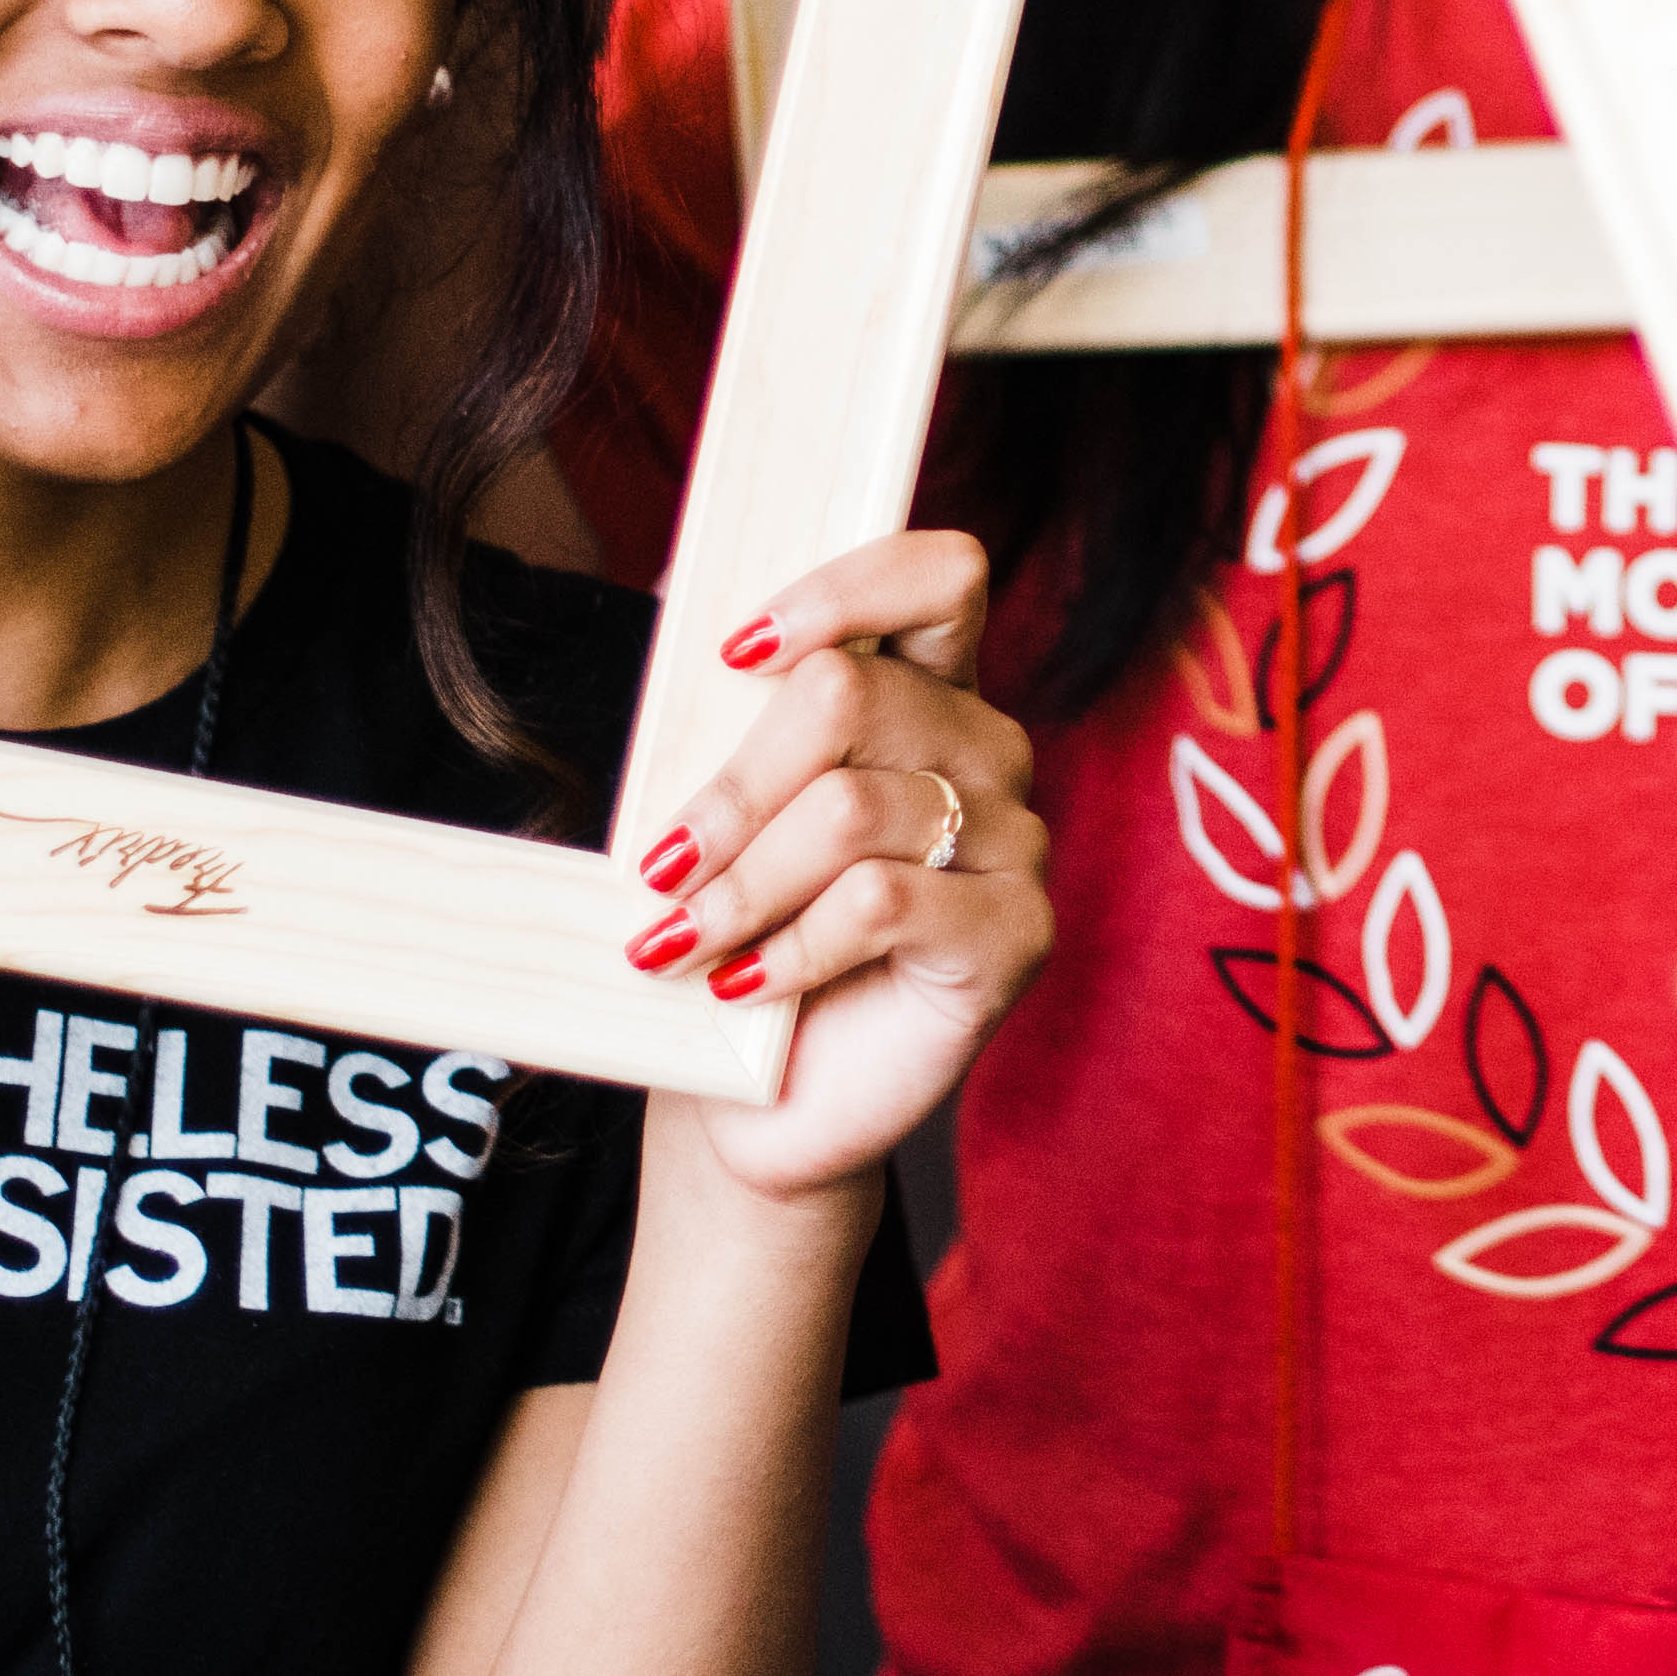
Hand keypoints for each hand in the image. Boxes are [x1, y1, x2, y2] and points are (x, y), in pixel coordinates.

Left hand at [622, 527, 1046, 1182]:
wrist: (769, 1099)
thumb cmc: (745, 940)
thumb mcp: (724, 819)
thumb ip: (723, 724)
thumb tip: (677, 609)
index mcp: (927, 694)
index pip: (939, 576)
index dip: (843, 589)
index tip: (734, 653)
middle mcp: (986, 750)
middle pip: (852, 697)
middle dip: (732, 787)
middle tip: (660, 866)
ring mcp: (1016, 839)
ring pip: (850, 811)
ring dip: (738, 886)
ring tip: (676, 942)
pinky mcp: (1014, 931)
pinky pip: (880, 903)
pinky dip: (789, 947)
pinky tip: (743, 984)